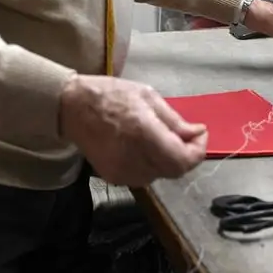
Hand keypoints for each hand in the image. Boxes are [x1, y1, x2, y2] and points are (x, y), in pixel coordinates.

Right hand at [59, 74, 206, 186]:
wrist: (71, 107)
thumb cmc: (111, 95)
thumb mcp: (148, 97)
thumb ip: (174, 120)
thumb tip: (197, 133)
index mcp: (144, 134)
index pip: (182, 160)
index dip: (198, 151)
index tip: (200, 134)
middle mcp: (134, 158)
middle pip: (174, 171)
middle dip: (186, 154)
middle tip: (186, 135)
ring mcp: (122, 172)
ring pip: (160, 176)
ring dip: (169, 160)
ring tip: (163, 139)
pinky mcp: (113, 178)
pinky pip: (143, 177)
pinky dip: (152, 165)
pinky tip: (146, 148)